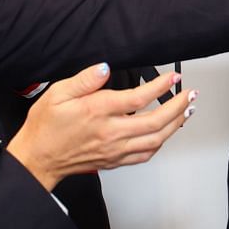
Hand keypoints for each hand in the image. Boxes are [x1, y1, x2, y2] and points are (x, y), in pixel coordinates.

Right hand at [6, 67, 191, 189]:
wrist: (38, 158)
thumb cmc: (46, 126)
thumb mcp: (57, 93)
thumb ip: (84, 80)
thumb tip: (104, 68)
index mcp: (98, 112)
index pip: (138, 98)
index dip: (160, 86)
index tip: (172, 77)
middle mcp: (110, 133)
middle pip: (156, 121)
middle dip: (178, 106)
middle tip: (190, 95)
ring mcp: (115, 149)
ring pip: (156, 140)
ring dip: (175, 125)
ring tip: (186, 111)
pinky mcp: (115, 160)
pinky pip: (145, 155)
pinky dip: (161, 143)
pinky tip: (166, 133)